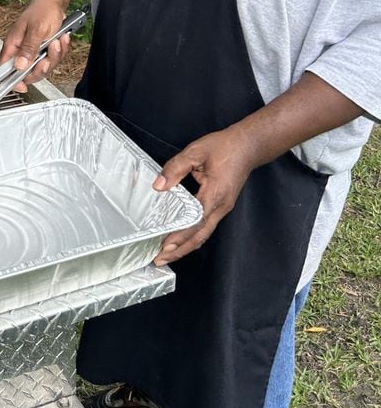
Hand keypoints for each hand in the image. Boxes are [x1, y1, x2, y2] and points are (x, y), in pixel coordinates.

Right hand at [0, 0, 70, 92]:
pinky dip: (60, 51)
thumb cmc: (42, 10)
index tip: (23, 87)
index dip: (12, 81)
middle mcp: (21, 51)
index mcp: (12, 46)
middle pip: (28, 73)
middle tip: (48, 55)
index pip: (4, 69)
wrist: (53, 2)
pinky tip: (60, 39)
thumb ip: (28, 49)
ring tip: (56, 41)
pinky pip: (52, 60)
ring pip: (43, 68)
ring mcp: (33, 52)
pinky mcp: (43, 51)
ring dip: (54, 56)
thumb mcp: (36, 30)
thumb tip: (19, 66)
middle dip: (42, 67)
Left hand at [151, 125, 256, 265]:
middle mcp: (220, 207)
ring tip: (167, 254)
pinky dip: (192, 235)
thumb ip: (175, 168)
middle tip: (159, 260)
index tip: (164, 247)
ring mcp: (222, 208)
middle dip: (180, 250)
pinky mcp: (221, 206)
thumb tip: (159, 186)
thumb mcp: (196, 152)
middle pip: (199, 236)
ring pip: (203, 233)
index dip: (179, 237)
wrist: (248, 146)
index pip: (194, 222)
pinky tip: (181, 238)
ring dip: (185, 246)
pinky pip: (206, 225)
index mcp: (215, 194)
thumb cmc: (224, 147)